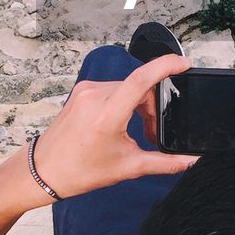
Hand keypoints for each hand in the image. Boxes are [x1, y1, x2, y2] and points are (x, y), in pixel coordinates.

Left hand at [31, 54, 197, 197]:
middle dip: (153, 107)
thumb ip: (164, 163)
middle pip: (139, 87)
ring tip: (137, 131)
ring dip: (139, 105)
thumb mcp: (127, 167)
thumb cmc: (80, 171)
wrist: (44, 171)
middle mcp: (95, 96)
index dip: (166, 66)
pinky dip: (125, 102)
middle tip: (151, 133)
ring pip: (127, 87)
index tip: (183, 63)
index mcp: (107, 114)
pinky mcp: (82, 91)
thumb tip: (190, 161)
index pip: (141, 79)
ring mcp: (86, 91)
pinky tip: (122, 123)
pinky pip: (113, 88)